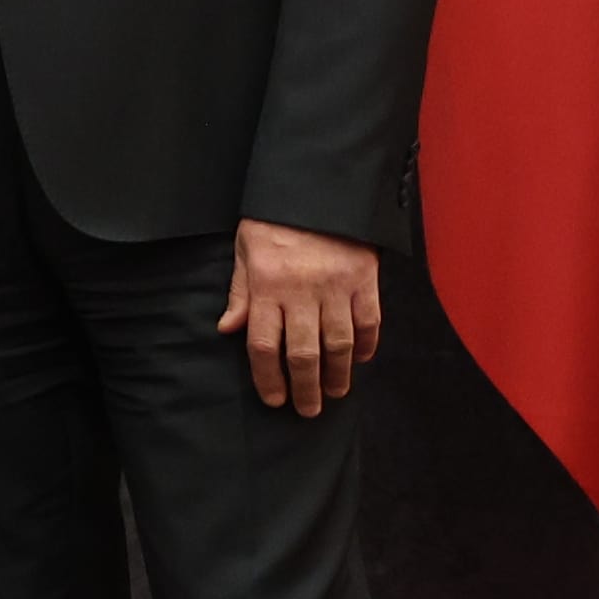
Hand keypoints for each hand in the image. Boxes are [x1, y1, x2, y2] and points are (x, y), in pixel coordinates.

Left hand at [220, 219, 388, 415]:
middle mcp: (301, 292)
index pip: (264, 345)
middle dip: (306, 387)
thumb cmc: (274, 221)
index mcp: (266, 286)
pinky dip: (368, 344)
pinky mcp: (365, 279)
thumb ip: (240, 292)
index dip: (268, 378)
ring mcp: (336, 287)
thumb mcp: (245, 250)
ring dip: (338, 374)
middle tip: (307, 410)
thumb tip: (228, 330)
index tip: (275, 399)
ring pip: (340, 344)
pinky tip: (362, 360)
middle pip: (304, 353)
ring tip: (334, 393)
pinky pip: (369, 320)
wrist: (317, 188)